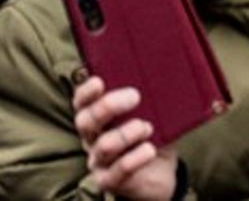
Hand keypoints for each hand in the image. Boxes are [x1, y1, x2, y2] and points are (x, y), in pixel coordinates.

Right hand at [71, 75, 180, 200]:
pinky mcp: (110, 179)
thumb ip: (152, 94)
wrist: (161, 169)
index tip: (99, 81)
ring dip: (127, 134)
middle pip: (87, 121)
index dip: (86, 92)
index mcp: (98, 117)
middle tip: (135, 96)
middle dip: (108, 106)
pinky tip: (150, 149)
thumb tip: (165, 69)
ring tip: (147, 127)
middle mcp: (93, 138)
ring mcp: (99, 160)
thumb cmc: (153, 133)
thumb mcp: (154, 111)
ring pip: (104, 146)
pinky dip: (136, 158)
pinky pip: (118, 170)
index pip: (82, 102)